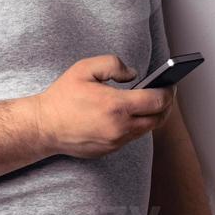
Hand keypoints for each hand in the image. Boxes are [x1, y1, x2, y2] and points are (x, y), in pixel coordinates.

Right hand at [33, 54, 175, 158]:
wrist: (44, 126)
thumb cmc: (62, 96)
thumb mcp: (85, 69)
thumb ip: (113, 64)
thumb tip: (134, 75)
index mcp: (117, 106)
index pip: (157, 101)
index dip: (168, 91)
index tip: (170, 84)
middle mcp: (120, 127)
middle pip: (158, 119)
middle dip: (166, 105)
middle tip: (165, 93)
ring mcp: (115, 141)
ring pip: (146, 130)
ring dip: (151, 116)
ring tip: (149, 102)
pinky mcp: (109, 150)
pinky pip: (131, 137)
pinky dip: (135, 125)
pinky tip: (129, 114)